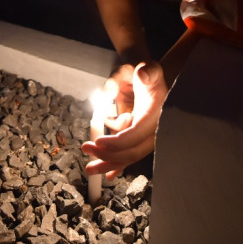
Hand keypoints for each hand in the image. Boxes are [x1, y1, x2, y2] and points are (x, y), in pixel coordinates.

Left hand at [82, 61, 168, 178]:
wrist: (149, 78)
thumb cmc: (147, 72)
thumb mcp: (148, 67)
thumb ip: (147, 70)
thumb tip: (143, 74)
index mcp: (156, 113)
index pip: (137, 132)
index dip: (119, 141)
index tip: (99, 142)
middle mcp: (152, 128)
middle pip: (132, 150)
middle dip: (109, 154)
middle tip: (86, 149)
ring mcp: (144, 135)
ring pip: (127, 155)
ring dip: (108, 162)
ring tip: (89, 168)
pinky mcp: (136, 137)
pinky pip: (127, 154)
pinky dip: (117, 164)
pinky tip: (108, 175)